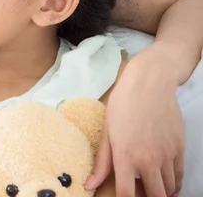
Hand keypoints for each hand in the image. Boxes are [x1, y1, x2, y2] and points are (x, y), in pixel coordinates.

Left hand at [86, 43, 184, 196]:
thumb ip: (102, 162)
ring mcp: (166, 155)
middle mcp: (148, 160)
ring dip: (159, 192)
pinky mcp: (179, 149)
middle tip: (138, 193)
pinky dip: (172, 184)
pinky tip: (164, 181)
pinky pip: (179, 177)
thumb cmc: (123, 105)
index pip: (127, 194)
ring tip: (149, 186)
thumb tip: (90, 185)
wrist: (149, 84)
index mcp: (126, 156)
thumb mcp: (107, 132)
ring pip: (168, 189)